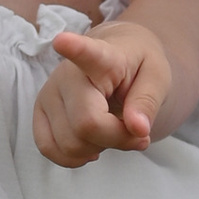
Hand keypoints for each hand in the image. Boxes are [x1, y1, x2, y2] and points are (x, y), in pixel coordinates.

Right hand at [35, 25, 172, 166]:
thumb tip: (137, 129)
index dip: (74, 49)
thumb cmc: (138, 69)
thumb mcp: (158, 79)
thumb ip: (148, 102)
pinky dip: (75, 156)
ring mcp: (48, 93)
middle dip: (117, 138)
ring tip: (109, 126)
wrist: (118, 61)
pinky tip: (90, 142)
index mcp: (103, 57)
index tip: (62, 41)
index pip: (87, 53)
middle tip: (133, 128)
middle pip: (86, 125)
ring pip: (70, 143)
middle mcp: (67, 73)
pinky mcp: (39, 111)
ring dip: (97, 147)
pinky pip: (49, 149)